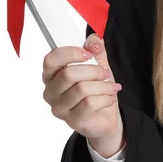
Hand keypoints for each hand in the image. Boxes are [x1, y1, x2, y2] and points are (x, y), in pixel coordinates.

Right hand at [42, 33, 123, 150]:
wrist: (105, 116)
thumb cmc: (96, 89)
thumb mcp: (98, 64)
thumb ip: (96, 49)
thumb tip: (94, 41)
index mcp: (52, 75)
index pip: (51, 60)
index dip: (70, 54)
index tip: (89, 54)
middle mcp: (51, 92)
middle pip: (68, 74)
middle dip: (94, 71)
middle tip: (105, 73)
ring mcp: (60, 108)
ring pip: (82, 89)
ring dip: (103, 86)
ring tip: (111, 87)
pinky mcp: (72, 120)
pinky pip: (90, 104)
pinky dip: (106, 98)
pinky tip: (110, 97)